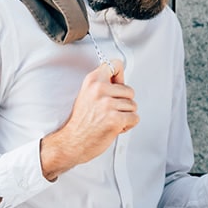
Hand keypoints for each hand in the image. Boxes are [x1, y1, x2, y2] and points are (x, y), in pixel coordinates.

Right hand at [39, 60, 138, 180]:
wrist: (72, 142)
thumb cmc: (81, 121)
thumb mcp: (87, 94)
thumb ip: (103, 84)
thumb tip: (121, 77)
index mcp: (92, 81)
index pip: (116, 65)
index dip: (120, 76)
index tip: (117, 84)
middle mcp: (100, 90)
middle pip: (130, 90)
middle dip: (124, 102)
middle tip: (109, 111)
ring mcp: (108, 104)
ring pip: (133, 106)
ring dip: (125, 115)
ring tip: (110, 119)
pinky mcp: (115, 119)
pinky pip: (135, 118)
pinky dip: (128, 125)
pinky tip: (115, 127)